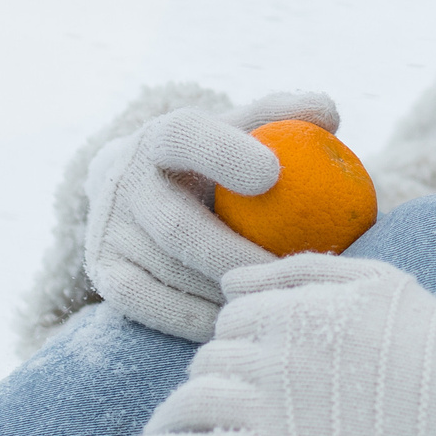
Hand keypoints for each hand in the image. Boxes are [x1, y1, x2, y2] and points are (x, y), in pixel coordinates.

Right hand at [83, 91, 337, 341]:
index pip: (185, 136)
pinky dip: (198, 317)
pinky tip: (239, 319)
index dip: (224, 153)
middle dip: (235, 254)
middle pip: (178, 227)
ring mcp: (108, 232)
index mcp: (159, 138)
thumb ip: (283, 116)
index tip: (274, 173)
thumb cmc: (211, 159)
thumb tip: (329, 117)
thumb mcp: (239, 130)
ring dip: (225, 292)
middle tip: (289, 272)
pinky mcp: (105, 275)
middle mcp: (124, 183)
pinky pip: (154, 307)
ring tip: (275, 299)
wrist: (133, 191)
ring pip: (170, 272)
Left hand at [120, 255, 435, 435]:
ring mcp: (277, 405)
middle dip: (217, 374)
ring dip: (181, 413)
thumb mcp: (380, 280)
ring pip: (194, 398)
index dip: (240, 337)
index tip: (256, 360)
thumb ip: (301, 269)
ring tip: (176, 432)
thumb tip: (229, 279)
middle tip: (235, 401)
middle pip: (211, 356)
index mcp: (301, 303)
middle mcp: (280, 348)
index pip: (234, 314)